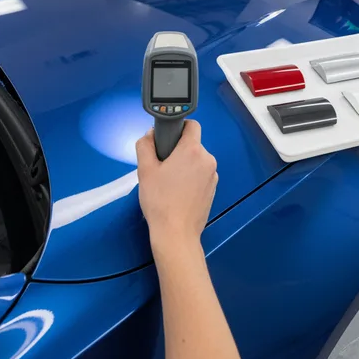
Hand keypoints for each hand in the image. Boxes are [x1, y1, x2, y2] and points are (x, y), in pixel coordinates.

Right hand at [136, 120, 217, 253]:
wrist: (176, 234)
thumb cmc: (160, 201)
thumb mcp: (145, 170)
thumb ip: (145, 145)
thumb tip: (150, 134)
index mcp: (192, 150)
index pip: (192, 124)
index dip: (179, 127)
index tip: (167, 138)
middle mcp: (207, 159)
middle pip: (192, 144)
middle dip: (178, 150)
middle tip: (162, 166)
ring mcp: (213, 175)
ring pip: (197, 160)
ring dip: (185, 165)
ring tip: (169, 182)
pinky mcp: (213, 188)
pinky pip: (201, 174)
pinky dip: (191, 177)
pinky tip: (178, 192)